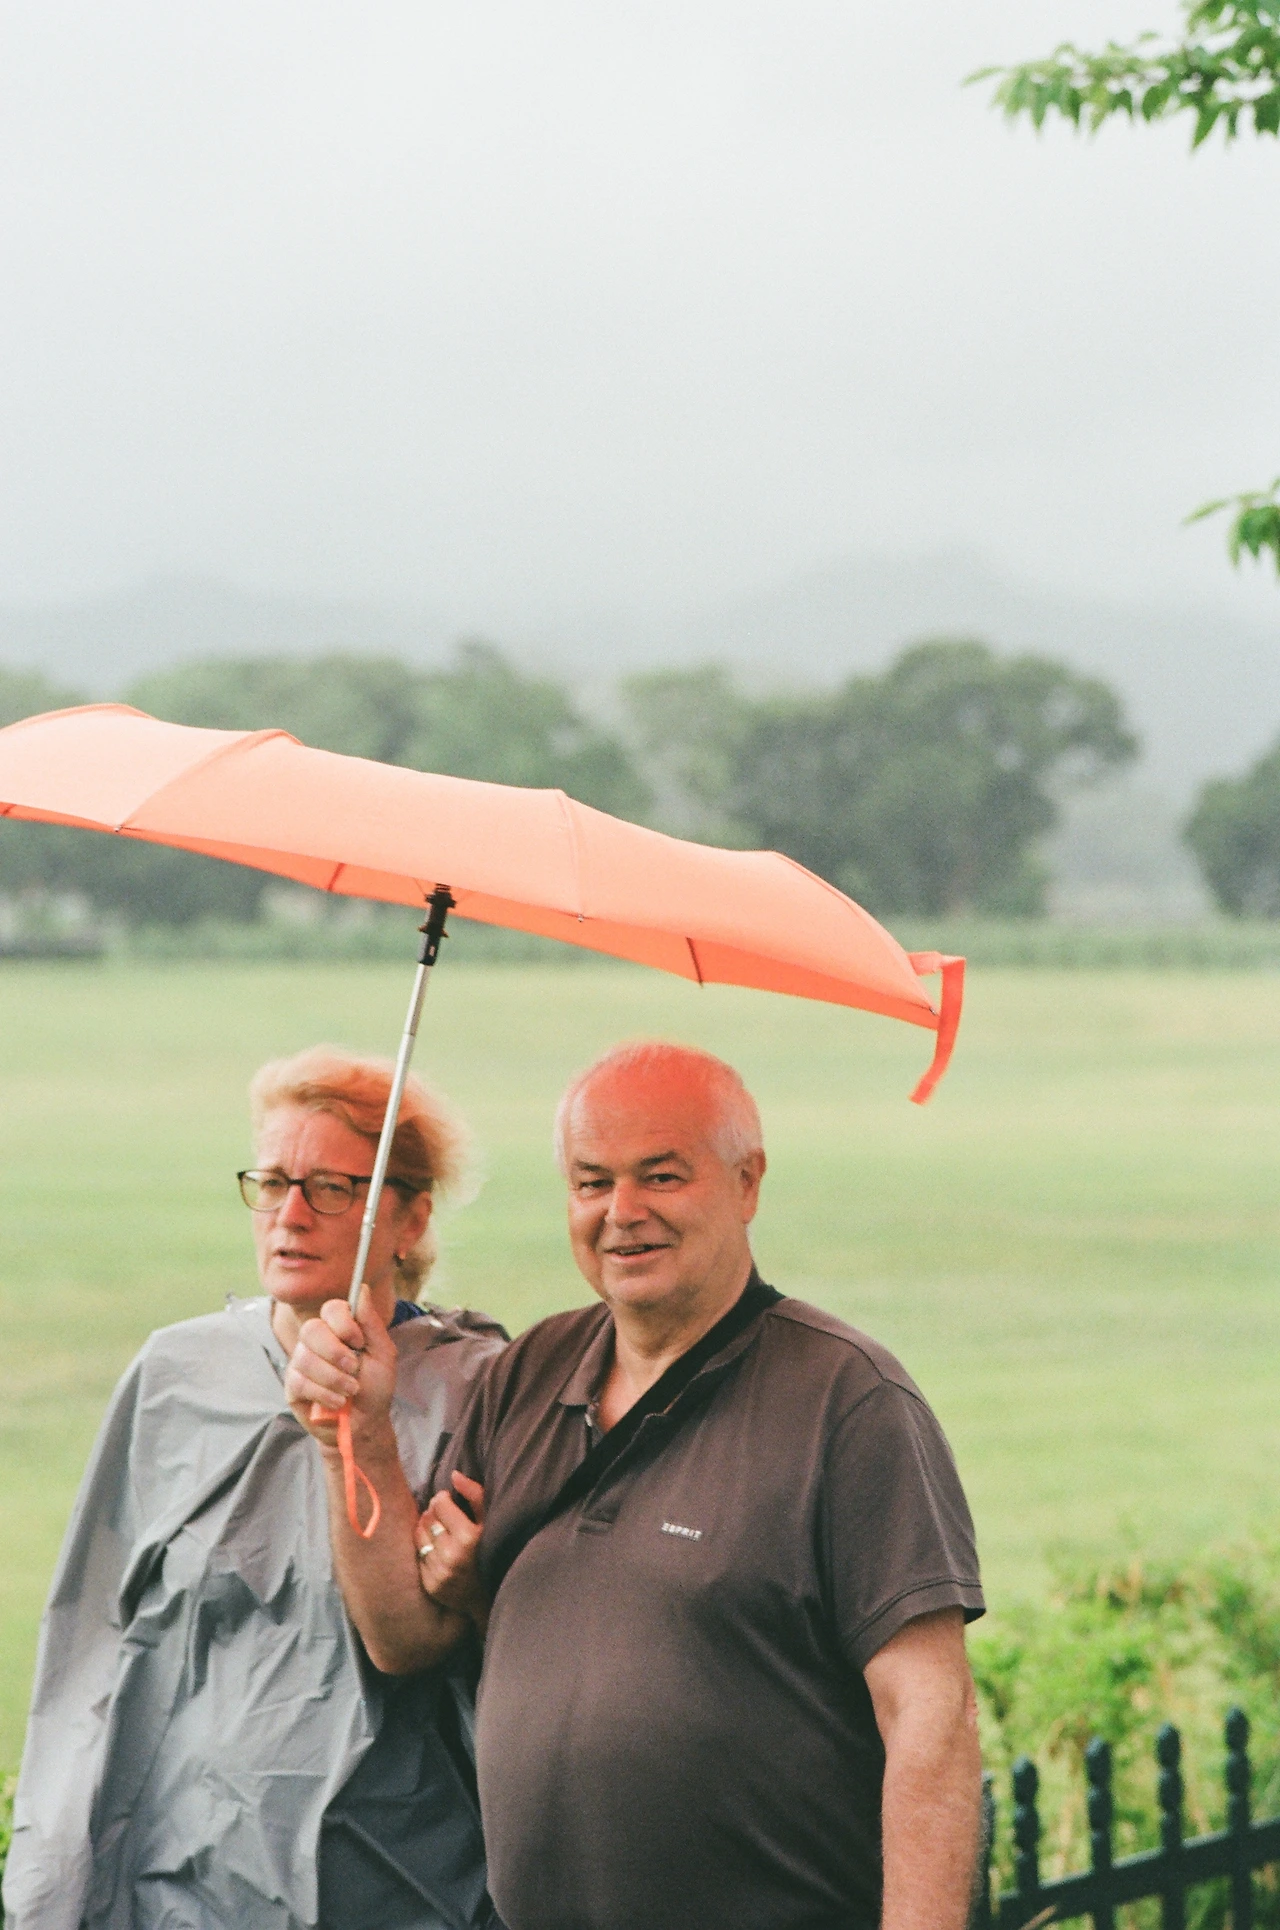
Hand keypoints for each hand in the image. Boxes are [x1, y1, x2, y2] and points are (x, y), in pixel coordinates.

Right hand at [285, 1289, 396, 1450]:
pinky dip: (324, 1394)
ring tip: (350, 1391)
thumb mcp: (382, 1354)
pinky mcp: (292, 1386)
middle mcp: (317, 1341)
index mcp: (339, 1329)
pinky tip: (336, 1403)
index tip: (358, 1342)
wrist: (364, 1425)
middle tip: (354, 1369)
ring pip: (306, 1358)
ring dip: (334, 1378)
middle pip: (311, 1329)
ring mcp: (301, 1362)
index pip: (331, 1308)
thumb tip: (362, 1289)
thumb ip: (371, 1323)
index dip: (343, 1323)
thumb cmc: (374, 1388)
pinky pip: (300, 1382)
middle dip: (336, 1352)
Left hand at [416, 1473, 488, 1626]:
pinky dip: (425, 1549)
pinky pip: (418, 1556)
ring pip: (419, 1535)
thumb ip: (475, 1495)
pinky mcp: (431, 1584)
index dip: (443, 1499)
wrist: (488, 1596)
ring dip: (426, 1529)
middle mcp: (452, 1555)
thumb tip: (454, 1475)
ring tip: (438, 1531)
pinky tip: (437, 1550)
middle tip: (443, 1516)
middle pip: (427, 1518)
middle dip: (433, 1513)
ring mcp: (440, 1572)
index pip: (439, 1504)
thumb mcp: (490, 1521)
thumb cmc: (491, 1550)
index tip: (449, 1502)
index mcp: (468, 1536)